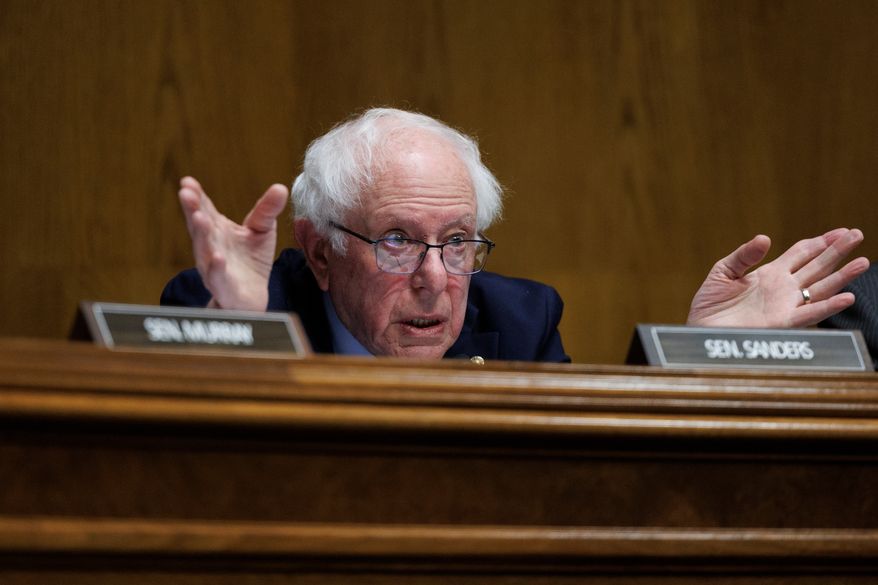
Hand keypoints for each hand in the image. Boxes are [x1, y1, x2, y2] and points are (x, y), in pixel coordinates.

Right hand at [177, 176, 288, 310]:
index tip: (187, 181)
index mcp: (217, 230)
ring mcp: (213, 267)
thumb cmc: (251, 261)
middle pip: (199, 227)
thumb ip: (267, 210)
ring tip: (199, 217)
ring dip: (200, 235)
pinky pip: (217, 277)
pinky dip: (215, 268)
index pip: (204, 210)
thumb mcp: (262, 230)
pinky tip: (217, 257)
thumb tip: (280, 187)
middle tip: (186, 193)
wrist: (252, 298)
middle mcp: (210, 246)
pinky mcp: (223, 287)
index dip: (196, 196)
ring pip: (204, 251)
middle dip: (192, 210)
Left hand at [687, 228, 868, 327]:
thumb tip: (765, 238)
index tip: (841, 231)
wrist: (701, 329)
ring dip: (842, 276)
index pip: (802, 253)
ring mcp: (785, 305)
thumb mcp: (723, 271)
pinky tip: (846, 297)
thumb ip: (744, 255)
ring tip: (862, 262)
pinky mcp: (782, 323)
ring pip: (820, 288)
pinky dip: (828, 306)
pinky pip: (809, 314)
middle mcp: (783, 288)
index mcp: (771, 273)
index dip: (821, 241)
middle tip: (858, 234)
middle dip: (838, 251)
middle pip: (817, 266)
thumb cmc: (710, 303)